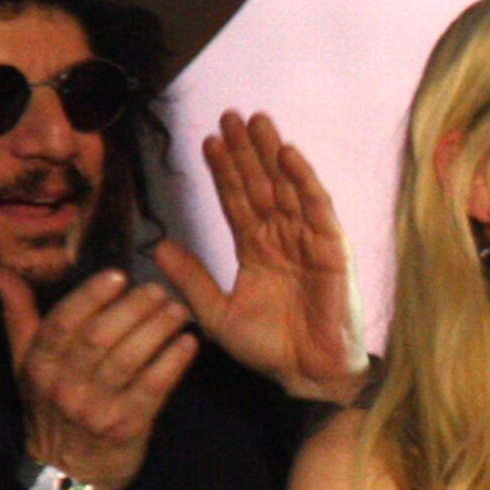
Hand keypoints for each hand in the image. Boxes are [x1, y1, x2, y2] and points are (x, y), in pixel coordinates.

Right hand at [0, 266, 195, 489]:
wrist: (68, 475)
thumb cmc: (50, 410)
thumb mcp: (25, 366)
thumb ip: (19, 317)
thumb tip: (1, 273)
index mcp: (39, 365)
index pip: (63, 323)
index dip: (91, 296)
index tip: (118, 275)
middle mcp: (64, 386)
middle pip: (99, 338)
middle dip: (133, 308)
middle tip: (159, 290)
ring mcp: (96, 408)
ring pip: (128, 359)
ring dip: (158, 330)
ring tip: (179, 310)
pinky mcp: (127, 427)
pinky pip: (153, 388)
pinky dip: (173, 362)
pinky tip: (188, 343)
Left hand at [154, 110, 366, 404]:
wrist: (307, 375)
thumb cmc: (270, 348)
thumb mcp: (216, 312)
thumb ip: (191, 278)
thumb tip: (157, 245)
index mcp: (257, 250)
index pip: (237, 201)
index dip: (223, 171)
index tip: (206, 141)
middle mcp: (283, 239)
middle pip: (261, 185)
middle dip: (246, 150)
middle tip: (230, 115)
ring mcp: (308, 242)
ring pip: (286, 187)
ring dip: (272, 153)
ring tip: (256, 120)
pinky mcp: (332, 251)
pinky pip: (317, 209)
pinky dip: (304, 180)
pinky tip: (288, 154)